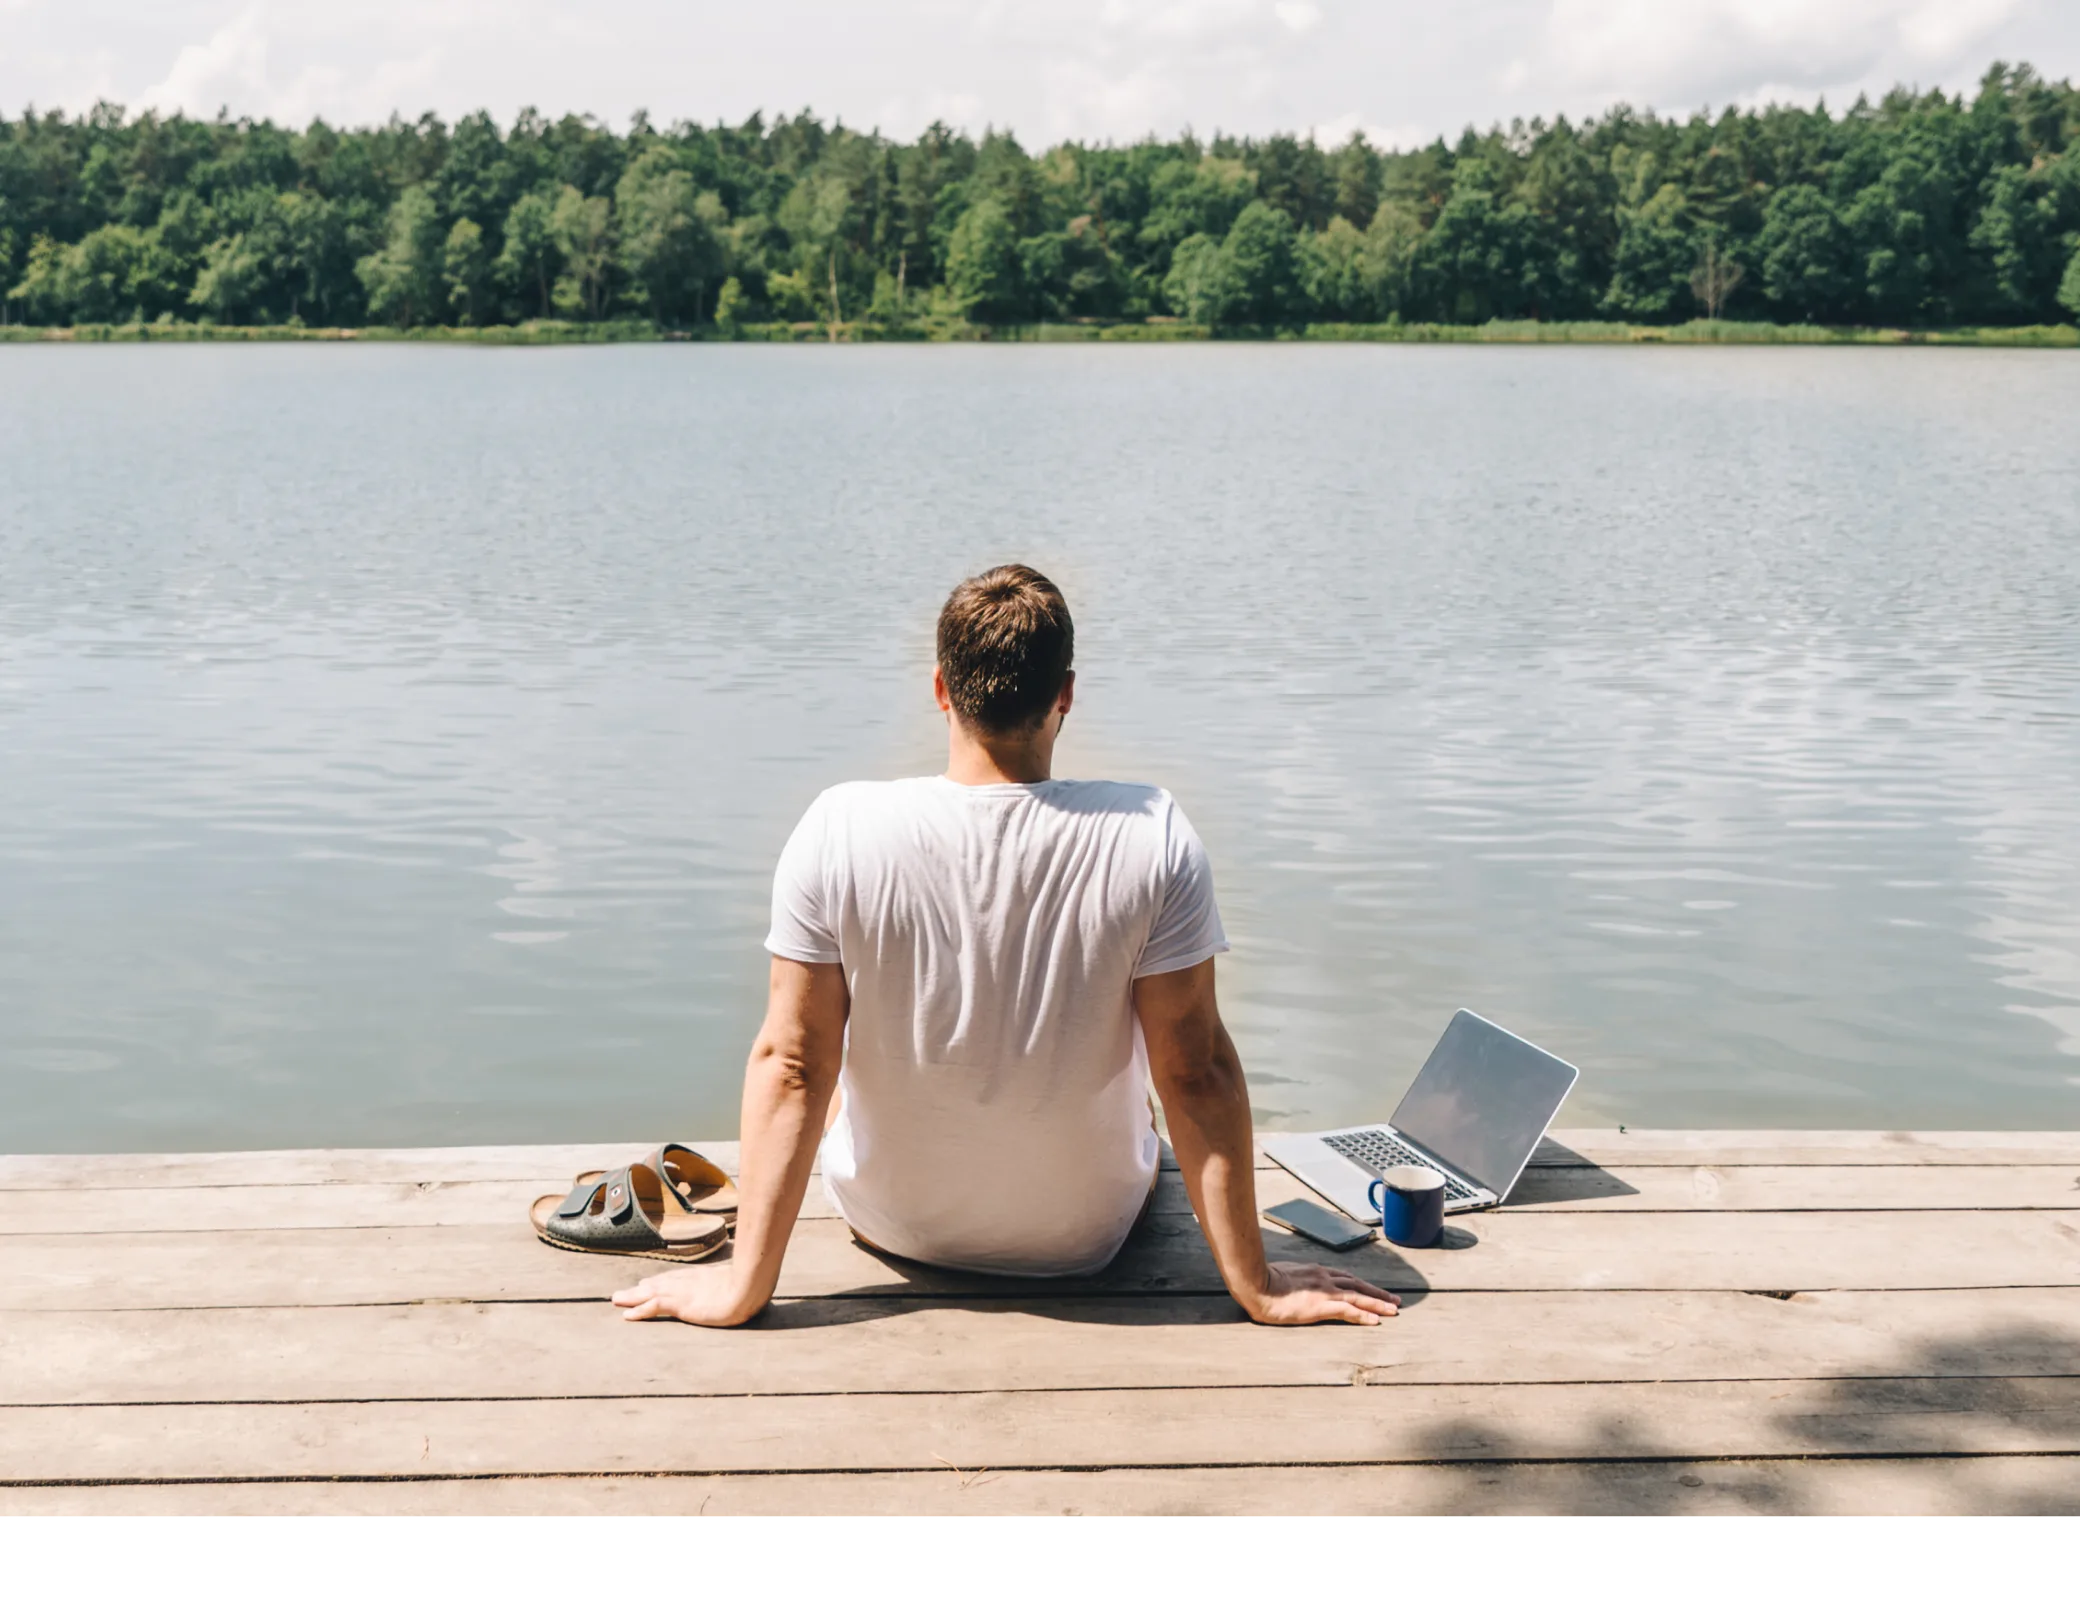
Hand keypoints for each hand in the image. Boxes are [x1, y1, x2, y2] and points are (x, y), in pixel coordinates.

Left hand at [611, 1261, 762, 1326]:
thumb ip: (737, 1281)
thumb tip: (749, 1283)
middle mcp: (687, 1281)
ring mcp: (683, 1291)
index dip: (659, 1281)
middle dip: (641, 1288)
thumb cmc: (752, 1283)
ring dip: (632, 1297)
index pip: (675, 1278)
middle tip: (624, 1292)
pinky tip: (627, 1315)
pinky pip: (653, 1307)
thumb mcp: (743, 1280)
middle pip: (658, 1284)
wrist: (750, 1284)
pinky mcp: (681, 1304)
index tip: (647, 1282)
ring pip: (650, 1293)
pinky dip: (639, 1310)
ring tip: (616, 1299)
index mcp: (701, 1277)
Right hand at [1242, 1260, 1399, 1325]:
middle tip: (1394, 1300)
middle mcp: (1324, 1279)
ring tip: (1393, 1311)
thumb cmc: (1262, 1280)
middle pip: (1357, 1285)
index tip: (1373, 1290)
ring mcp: (1324, 1292)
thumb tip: (1293, 1283)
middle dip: (1377, 1293)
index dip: (1361, 1285)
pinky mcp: (1320, 1306)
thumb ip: (1294, 1278)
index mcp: (1315, 1272)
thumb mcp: (1283, 1274)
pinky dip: (1363, 1315)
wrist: (1256, 1283)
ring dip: (1377, 1304)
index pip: (1345, 1277)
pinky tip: (1376, 1321)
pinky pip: (1347, 1311)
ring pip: (1358, 1297)